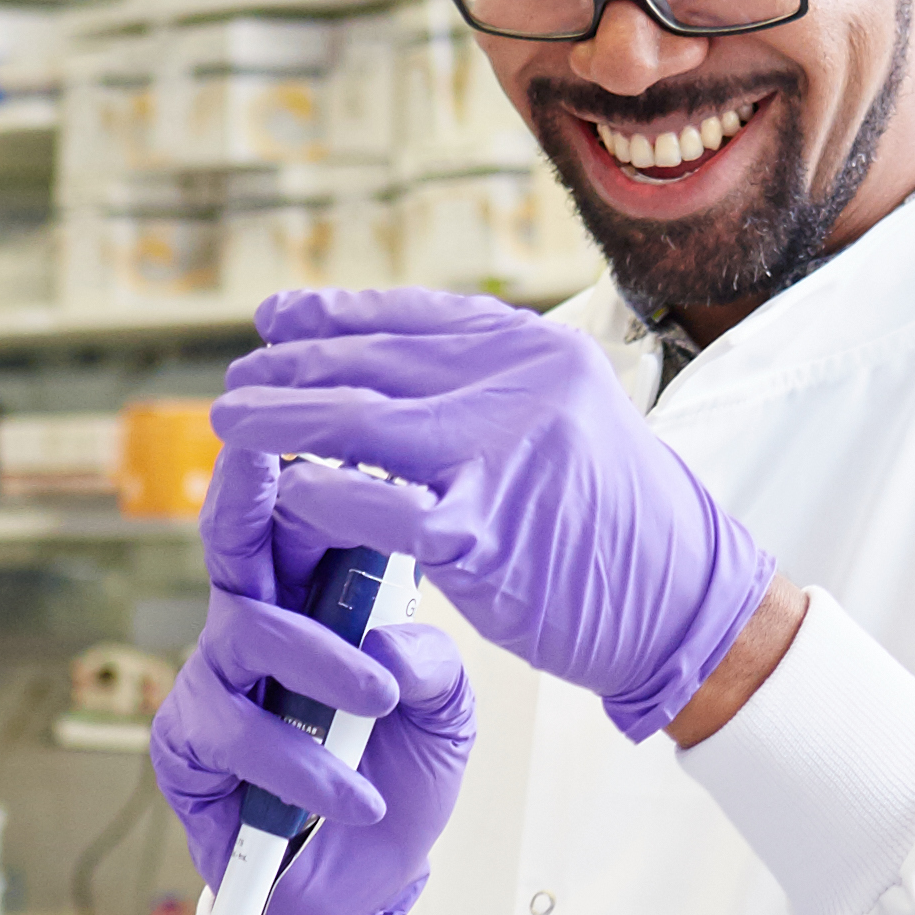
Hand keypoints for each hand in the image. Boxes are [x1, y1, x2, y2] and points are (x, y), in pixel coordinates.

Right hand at [150, 448, 473, 914]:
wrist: (372, 885)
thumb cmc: (400, 779)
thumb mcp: (446, 718)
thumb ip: (435, 669)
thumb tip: (396, 639)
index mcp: (319, 599)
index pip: (308, 518)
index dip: (313, 471)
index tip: (335, 420)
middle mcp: (260, 624)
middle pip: (238, 539)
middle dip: (248, 490)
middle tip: (262, 453)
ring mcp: (219, 679)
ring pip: (250, 632)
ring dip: (321, 664)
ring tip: (376, 704)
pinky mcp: (191, 744)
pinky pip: (237, 731)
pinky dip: (301, 764)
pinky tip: (353, 795)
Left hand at [213, 289, 771, 744]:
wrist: (682, 601)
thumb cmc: (618, 526)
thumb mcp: (569, 425)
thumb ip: (497, 395)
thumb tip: (399, 375)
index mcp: (541, 350)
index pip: (417, 317)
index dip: (338, 313)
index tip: (279, 317)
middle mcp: (521, 384)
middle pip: (376, 362)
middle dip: (294, 365)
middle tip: (239, 374)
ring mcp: (500, 453)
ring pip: (358, 421)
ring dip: (283, 420)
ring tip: (232, 422)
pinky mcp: (480, 530)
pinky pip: (371, 505)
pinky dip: (318, 497)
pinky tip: (283, 495)